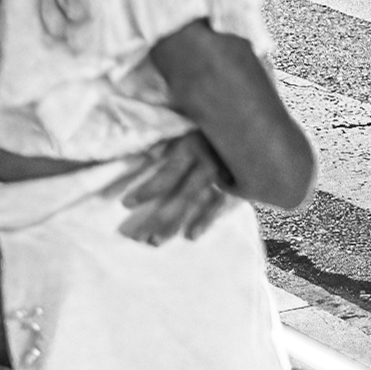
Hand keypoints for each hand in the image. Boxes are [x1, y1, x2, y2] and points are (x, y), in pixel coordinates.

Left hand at [113, 133, 233, 245]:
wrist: (245, 129)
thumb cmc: (206, 127)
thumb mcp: (185, 127)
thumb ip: (165, 141)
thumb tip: (142, 155)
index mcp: (193, 147)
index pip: (168, 174)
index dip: (147, 190)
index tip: (125, 204)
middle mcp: (208, 166)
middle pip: (181, 197)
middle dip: (158, 218)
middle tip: (136, 236)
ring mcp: (224, 180)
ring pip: (197, 207)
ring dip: (175, 225)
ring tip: (154, 242)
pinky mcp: (236, 189)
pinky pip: (220, 209)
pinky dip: (205, 223)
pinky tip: (191, 237)